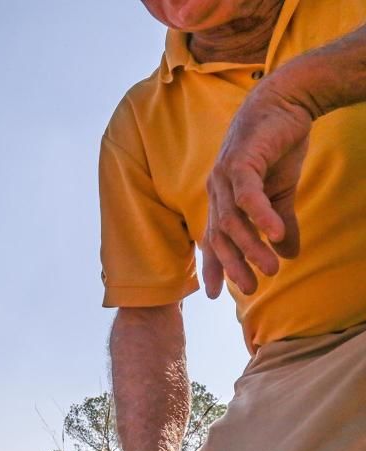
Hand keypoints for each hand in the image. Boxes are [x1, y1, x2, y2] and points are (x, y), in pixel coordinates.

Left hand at [203, 82, 312, 296]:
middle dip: (234, 265)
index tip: (216, 295)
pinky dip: (260, 216)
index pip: (213, 239)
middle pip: (220, 236)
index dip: (214, 266)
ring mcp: (225, 175)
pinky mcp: (241, 161)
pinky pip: (247, 195)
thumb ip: (280, 223)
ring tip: (272, 269)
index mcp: (222, 198)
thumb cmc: (277, 146)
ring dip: (251, 247)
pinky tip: (275, 235)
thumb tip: (289, 253)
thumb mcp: (280, 192)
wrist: (286, 102)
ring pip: (232, 221)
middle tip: (252, 288)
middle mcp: (216, 189)